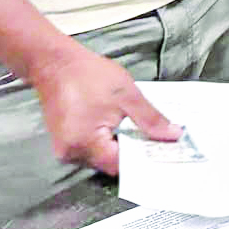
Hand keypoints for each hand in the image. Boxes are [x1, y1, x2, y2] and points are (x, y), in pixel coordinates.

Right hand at [29, 45, 179, 175]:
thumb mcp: (128, 96)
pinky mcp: (66, 140)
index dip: (144, 158)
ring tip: (145, 133)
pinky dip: (109, 139)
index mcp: (84, 144)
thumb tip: (173, 136)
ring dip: (122, 145)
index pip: (120, 165)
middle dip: (135, 151)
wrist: (56, 63)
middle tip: (161, 141)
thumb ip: (151, 120)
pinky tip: (124, 127)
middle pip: (111, 162)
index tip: (166, 151)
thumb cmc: (89, 75)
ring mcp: (65, 148)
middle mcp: (71, 153)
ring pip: (102, 155)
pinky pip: (93, 147)